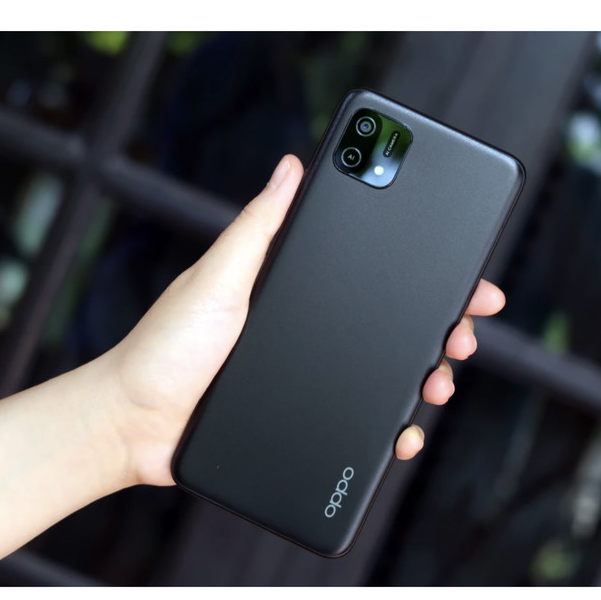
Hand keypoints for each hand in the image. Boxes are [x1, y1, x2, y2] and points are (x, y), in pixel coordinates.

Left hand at [108, 154, 505, 484]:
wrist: (135, 425)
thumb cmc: (166, 347)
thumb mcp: (217, 277)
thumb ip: (259, 228)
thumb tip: (292, 167)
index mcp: (298, 293)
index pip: (374, 276)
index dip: (425, 276)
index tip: (465, 279)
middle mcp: (313, 333)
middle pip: (393, 328)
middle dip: (441, 330)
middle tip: (462, 336)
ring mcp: (313, 378)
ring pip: (386, 378)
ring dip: (426, 380)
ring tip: (437, 386)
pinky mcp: (307, 418)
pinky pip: (361, 424)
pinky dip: (392, 429)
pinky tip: (405, 432)